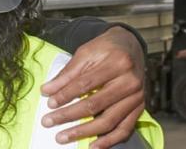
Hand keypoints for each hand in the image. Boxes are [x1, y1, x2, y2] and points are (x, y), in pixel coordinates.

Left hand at [40, 27, 145, 147]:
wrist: (130, 46)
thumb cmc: (105, 49)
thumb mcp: (85, 53)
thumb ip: (67, 73)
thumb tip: (46, 91)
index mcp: (116, 63)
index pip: (85, 84)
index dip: (65, 95)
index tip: (49, 103)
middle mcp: (130, 82)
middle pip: (96, 104)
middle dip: (69, 115)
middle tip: (48, 122)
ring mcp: (137, 97)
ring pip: (109, 121)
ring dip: (84, 132)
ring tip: (63, 137)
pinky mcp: (139, 108)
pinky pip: (125, 129)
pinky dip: (109, 140)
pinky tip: (93, 146)